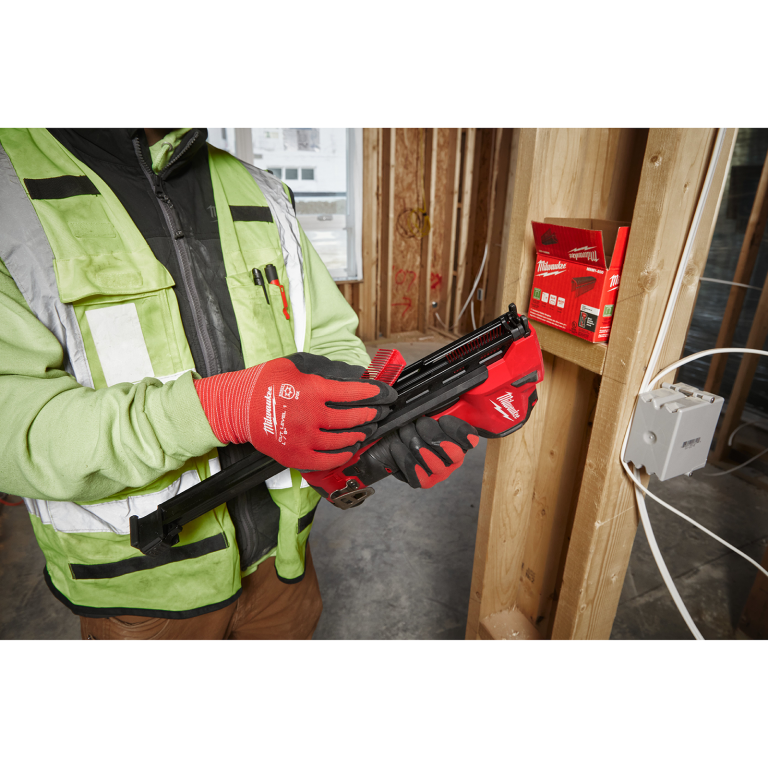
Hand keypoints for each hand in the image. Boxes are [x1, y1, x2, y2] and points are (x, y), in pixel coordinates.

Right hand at [194, 352, 395, 470]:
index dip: (373, 394)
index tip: (384, 394)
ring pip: (342, 441)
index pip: (352, 393)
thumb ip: (325, 370)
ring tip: (366, 430)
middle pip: (351, 419)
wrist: (237, 407)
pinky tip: (349, 450)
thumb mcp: (297, 365)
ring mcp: (304, 439)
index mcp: (313, 390)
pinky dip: (342, 456)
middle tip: (379, 412)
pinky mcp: (296, 456)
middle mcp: (311, 416)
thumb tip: (353, 376)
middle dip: (371, 415)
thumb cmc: (266, 382)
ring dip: (359, 435)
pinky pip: (327, 460)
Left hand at [364, 415, 478, 488]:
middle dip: (429, 433)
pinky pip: (418, 474)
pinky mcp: (425, 482)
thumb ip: (443, 406)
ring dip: (412, 443)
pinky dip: (404, 458)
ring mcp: (441, 472)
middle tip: (417, 424)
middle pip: (450, 450)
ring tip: (404, 433)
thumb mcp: (427, 411)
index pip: (470, 438)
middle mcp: (454, 459)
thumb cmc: (410, 425)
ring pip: (432, 462)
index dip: (458, 430)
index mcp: (460, 438)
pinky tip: (398, 447)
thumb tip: (455, 396)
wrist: (390, 440)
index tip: (443, 419)